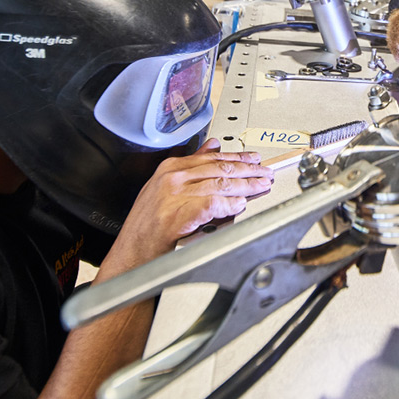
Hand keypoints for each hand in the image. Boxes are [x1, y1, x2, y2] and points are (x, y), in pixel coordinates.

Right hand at [109, 138, 273, 266]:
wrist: (132, 252)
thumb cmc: (147, 223)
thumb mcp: (165, 186)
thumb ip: (191, 165)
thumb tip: (213, 146)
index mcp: (171, 168)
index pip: (212, 158)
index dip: (238, 157)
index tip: (254, 159)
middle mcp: (173, 179)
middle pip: (220, 169)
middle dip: (247, 171)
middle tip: (266, 173)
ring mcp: (174, 196)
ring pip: (219, 185)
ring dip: (245, 186)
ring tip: (260, 187)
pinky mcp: (178, 216)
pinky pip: (211, 205)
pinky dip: (228, 205)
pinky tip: (239, 205)